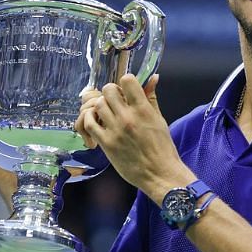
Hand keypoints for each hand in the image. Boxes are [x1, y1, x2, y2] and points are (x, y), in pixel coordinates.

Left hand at [75, 74, 188, 194]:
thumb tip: (153, 77)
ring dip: (102, 106)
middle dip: (111, 93)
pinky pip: (89, 123)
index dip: (125, 82)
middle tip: (116, 102)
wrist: (159, 174)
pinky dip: (90, 120)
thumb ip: (151, 98)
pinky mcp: (106, 143)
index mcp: (143, 109)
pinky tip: (98, 123)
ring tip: (108, 114)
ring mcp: (115, 130)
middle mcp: (127, 117)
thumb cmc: (162, 148)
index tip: (126, 90)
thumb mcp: (159, 119)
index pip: (127, 80)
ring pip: (98, 104)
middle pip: (108, 90)